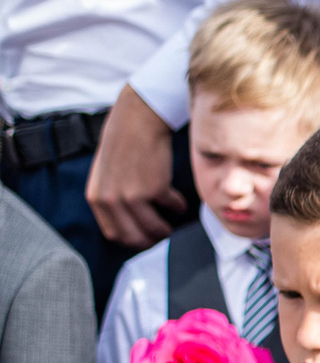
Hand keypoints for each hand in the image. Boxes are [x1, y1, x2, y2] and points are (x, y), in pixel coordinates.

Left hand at [86, 86, 185, 248]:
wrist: (136, 121)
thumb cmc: (121, 143)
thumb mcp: (104, 174)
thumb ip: (109, 197)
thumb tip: (125, 220)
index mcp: (96, 197)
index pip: (113, 233)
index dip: (131, 241)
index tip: (144, 240)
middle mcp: (111, 200)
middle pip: (133, 236)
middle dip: (150, 241)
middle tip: (161, 237)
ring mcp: (132, 195)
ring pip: (154, 228)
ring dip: (166, 230)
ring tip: (173, 227)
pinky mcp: (155, 188)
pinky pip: (172, 205)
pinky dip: (178, 205)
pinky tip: (179, 202)